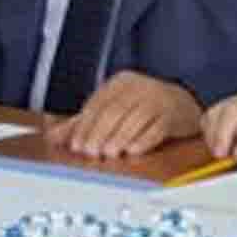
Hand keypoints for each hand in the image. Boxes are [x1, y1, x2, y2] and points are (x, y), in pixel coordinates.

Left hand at [52, 71, 202, 160]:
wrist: (183, 104)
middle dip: (100, 134)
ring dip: (120, 138)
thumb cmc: (142, 108)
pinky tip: (133, 150)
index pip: (98, 104)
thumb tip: (53, 136)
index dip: (85, 126)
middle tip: (91, 153)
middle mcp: (140, 87)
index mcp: (121, 82)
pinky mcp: (174, 114)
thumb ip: (83, 123)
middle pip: (115, 111)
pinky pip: (157, 128)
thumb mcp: (112, 110)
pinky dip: (144, 140)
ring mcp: (159, 99)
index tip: (77, 145)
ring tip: (110, 154)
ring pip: (136, 119)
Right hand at [205, 89, 236, 163]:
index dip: (222, 134)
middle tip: (222, 159)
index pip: (233, 112)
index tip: (221, 155)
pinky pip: (218, 120)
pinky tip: (231, 148)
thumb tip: (236, 153)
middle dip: (214, 137)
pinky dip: (218, 135)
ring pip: (214, 115)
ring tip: (228, 154)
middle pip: (217, 111)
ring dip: (215, 136)